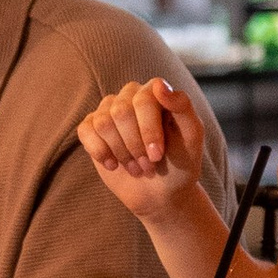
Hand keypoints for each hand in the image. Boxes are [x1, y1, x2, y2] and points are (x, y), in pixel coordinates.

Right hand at [78, 76, 210, 231]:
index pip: (144, 99)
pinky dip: (100, 152)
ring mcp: (109, 110)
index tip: (157, 155)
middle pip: (121, 112)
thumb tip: (159, 84)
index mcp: (156, 92)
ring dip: (121, 152)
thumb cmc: (180, 163)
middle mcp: (130, 96)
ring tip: (136, 166)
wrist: (161, 193)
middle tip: (149, 164)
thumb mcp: (192, 137)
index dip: (148, 130)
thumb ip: (182, 107)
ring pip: (103, 123)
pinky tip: (114, 164)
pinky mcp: (92, 128)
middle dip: (135, 145)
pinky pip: (85, 131)